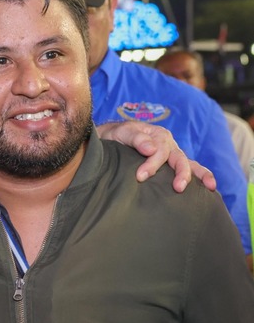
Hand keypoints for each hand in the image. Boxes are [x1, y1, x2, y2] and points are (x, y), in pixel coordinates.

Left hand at [95, 121, 216, 192]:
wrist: (111, 139)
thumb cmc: (116, 136)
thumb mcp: (122, 133)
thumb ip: (136, 138)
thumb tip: (151, 149)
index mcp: (159, 135)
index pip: (160, 151)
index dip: (152, 165)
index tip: (140, 177)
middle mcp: (169, 145)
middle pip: (179, 159)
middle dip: (181, 173)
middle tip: (178, 188)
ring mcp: (172, 155)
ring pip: (190, 164)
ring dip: (199, 175)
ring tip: (210, 187)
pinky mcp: (172, 165)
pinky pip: (190, 169)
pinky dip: (201, 177)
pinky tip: (210, 189)